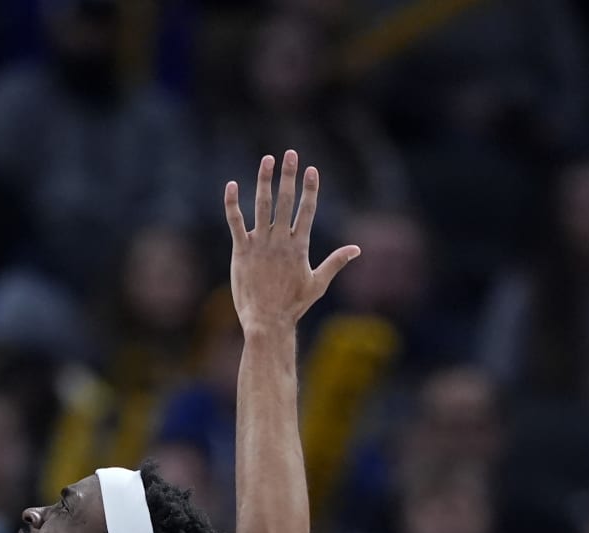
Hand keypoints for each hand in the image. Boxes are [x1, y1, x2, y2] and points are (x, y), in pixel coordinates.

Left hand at [226, 150, 358, 335]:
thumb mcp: (318, 284)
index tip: (312, 169)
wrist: (267, 322)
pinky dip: (232, 203)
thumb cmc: (293, 305)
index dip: (310, 189)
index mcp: (299, 247)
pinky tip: (231, 185)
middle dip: (289, 176)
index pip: (307, 211)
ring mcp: (260, 244)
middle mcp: (280, 241)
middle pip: (286, 201)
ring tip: (267, 160)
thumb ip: (335, 262)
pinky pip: (235, 222)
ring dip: (264, 181)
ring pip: (262, 206)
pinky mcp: (241, 250)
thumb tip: (357, 250)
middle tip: (291, 153)